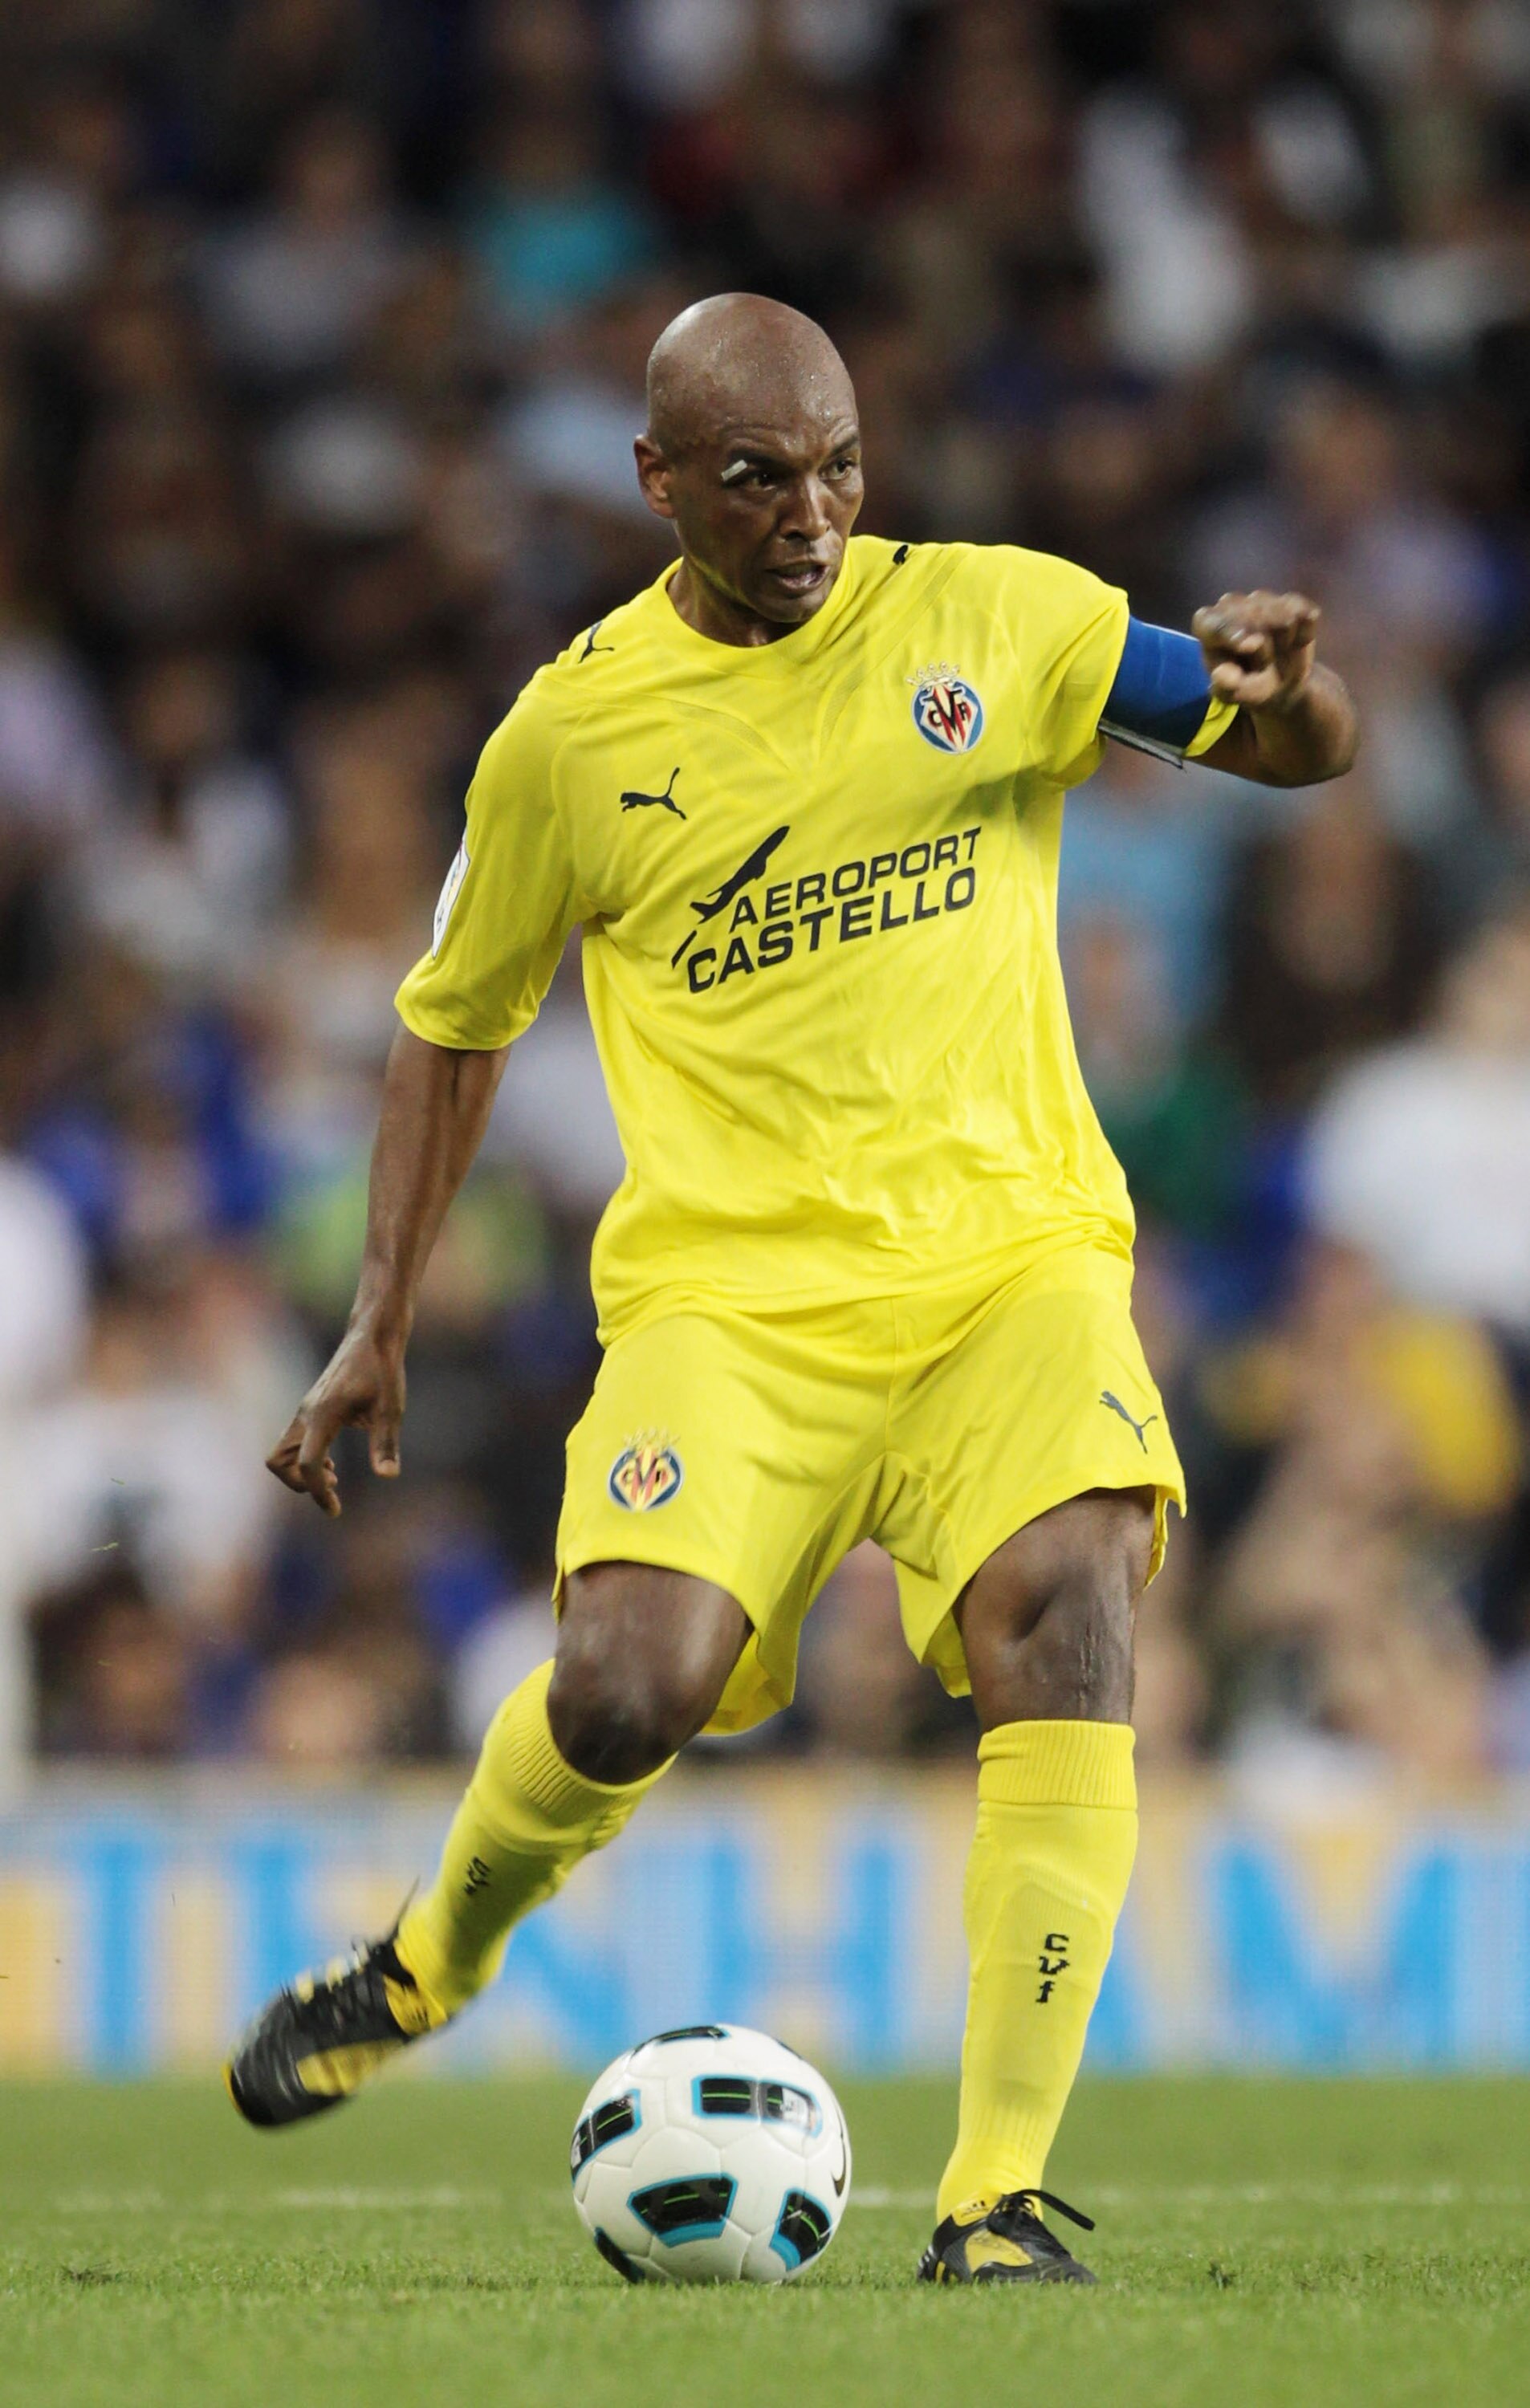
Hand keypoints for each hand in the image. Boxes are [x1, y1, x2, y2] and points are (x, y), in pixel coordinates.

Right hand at [266, 1321, 405, 1516]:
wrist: (371, 1337)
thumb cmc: (383, 1370)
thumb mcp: (391, 1408)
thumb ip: (386, 1443)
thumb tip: (388, 1476)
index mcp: (323, 1415)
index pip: (307, 1464)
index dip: (318, 1492)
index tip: (336, 1510)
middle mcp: (306, 1414)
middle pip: (278, 1461)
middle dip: (299, 1484)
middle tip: (333, 1490)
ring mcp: (304, 1411)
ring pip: (281, 1452)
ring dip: (300, 1472)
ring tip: (334, 1477)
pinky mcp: (309, 1409)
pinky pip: (292, 1442)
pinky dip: (303, 1459)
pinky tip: (332, 1462)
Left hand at [1193, 590, 1319, 715]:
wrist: (1279, 685)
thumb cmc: (1247, 686)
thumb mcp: (1232, 695)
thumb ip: (1224, 686)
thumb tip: (1220, 675)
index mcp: (1208, 624)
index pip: (1217, 623)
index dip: (1232, 632)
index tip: (1249, 646)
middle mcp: (1232, 604)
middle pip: (1255, 621)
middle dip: (1263, 651)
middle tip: (1261, 666)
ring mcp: (1261, 598)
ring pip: (1283, 618)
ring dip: (1284, 644)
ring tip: (1276, 654)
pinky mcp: (1291, 600)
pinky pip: (1306, 615)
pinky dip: (1304, 636)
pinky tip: (1295, 644)